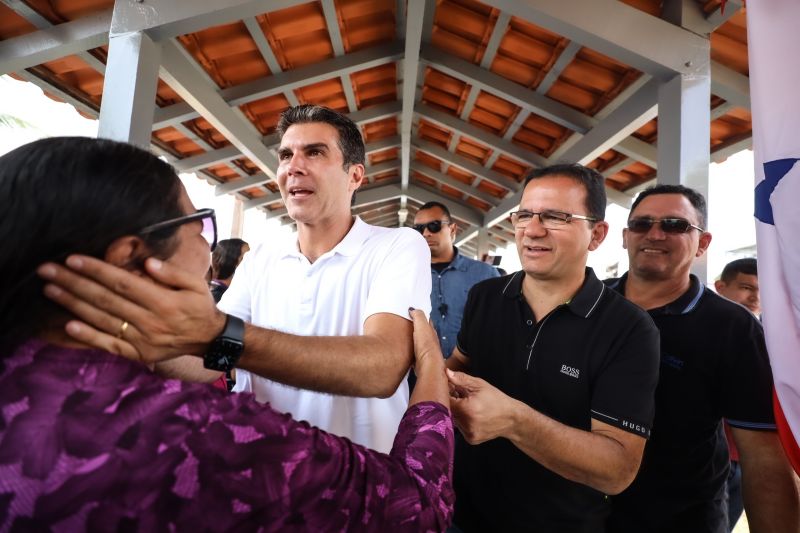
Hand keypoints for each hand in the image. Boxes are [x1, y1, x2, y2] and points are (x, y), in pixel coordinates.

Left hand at [37, 255, 225, 363]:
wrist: (209, 340)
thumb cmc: (200, 307)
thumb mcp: (196, 285)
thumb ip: (173, 273)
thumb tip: (148, 263)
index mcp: (163, 302)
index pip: (122, 282)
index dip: (96, 270)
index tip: (73, 259)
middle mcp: (150, 321)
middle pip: (105, 299)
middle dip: (74, 283)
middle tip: (48, 270)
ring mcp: (142, 340)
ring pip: (102, 319)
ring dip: (73, 304)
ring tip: (50, 290)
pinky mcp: (138, 354)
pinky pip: (109, 344)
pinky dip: (88, 336)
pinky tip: (68, 325)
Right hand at [409, 307, 443, 371]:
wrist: (428, 366)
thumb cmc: (426, 346)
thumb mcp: (421, 325)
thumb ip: (418, 315)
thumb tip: (413, 309)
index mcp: (431, 331)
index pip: (426, 321)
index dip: (420, 316)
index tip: (412, 313)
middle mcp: (430, 341)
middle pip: (423, 332)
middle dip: (416, 328)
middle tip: (406, 324)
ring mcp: (425, 351)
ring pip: (419, 342)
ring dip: (413, 339)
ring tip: (403, 336)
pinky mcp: (420, 360)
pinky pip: (414, 352)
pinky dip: (410, 349)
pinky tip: (405, 350)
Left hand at [447, 369, 516, 444]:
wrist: (512, 418)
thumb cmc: (496, 399)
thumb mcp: (479, 385)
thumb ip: (461, 379)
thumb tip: (447, 372)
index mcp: (467, 409)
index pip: (445, 400)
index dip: (446, 393)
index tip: (451, 389)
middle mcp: (467, 424)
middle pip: (448, 411)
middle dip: (452, 402)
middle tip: (460, 396)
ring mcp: (469, 434)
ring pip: (453, 420)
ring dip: (457, 412)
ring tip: (468, 406)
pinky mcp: (471, 439)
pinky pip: (460, 428)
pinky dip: (463, 421)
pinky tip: (472, 416)